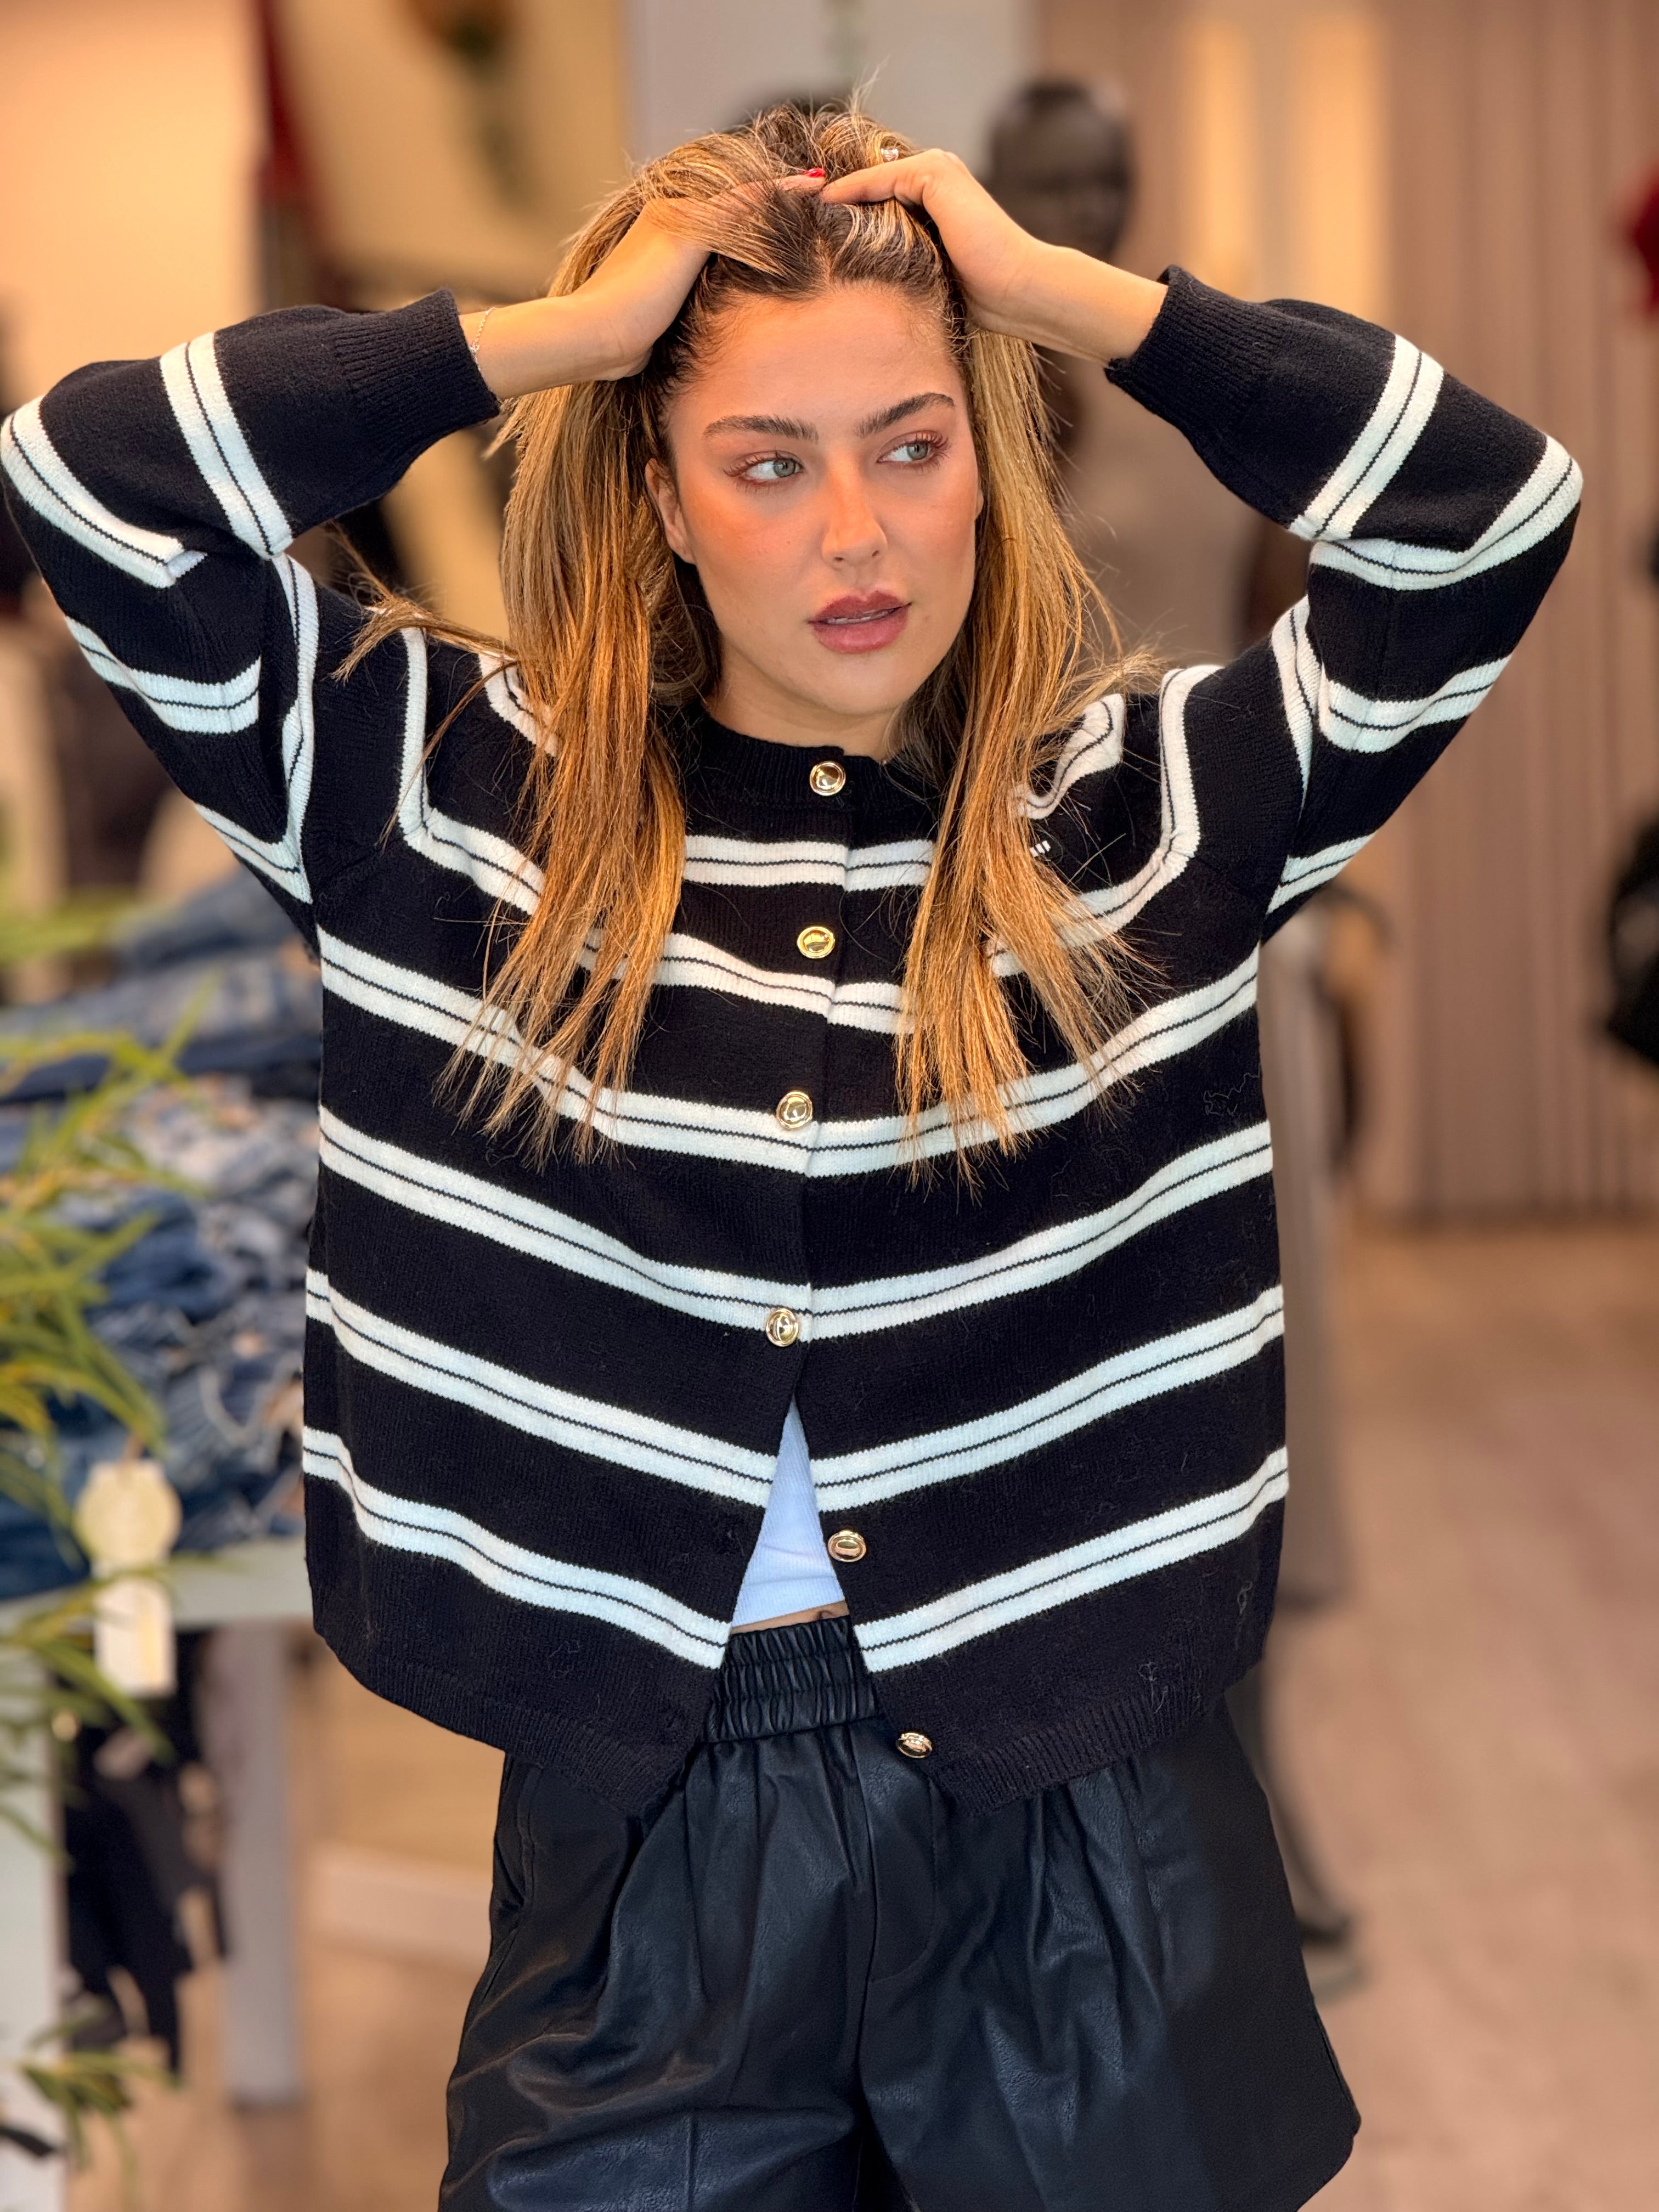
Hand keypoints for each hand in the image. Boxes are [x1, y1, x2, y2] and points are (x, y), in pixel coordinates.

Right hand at [465, 179, 824, 399]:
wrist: (593, 335)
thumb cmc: (617, 343)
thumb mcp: (658, 325)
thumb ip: (679, 315)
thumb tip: (694, 340)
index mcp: (663, 232)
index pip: (722, 216)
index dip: (758, 213)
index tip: (792, 212)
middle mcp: (671, 214)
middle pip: (738, 199)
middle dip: (777, 194)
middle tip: (819, 185)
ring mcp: (680, 217)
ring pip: (744, 197)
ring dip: (785, 190)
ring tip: (825, 185)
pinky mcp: (689, 229)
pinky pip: (746, 205)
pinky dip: (780, 195)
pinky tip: (814, 188)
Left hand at [817, 151, 1165, 364]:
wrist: (1018, 291)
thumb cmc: (981, 299)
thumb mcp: (929, 278)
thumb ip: (902, 265)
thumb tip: (859, 289)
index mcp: (935, 199)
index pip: (878, 198)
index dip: (843, 213)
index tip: (807, 231)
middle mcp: (936, 176)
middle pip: (870, 184)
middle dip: (832, 201)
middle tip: (791, 216)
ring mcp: (937, 170)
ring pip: (871, 179)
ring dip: (834, 194)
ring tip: (798, 211)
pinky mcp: (935, 175)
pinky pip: (878, 180)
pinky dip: (849, 192)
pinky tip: (822, 210)